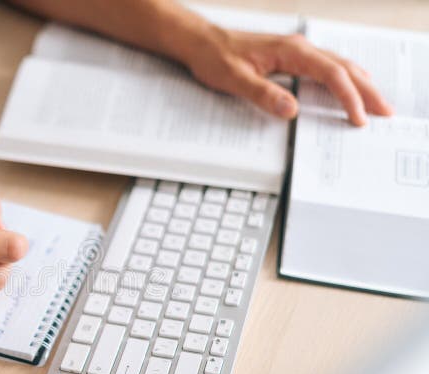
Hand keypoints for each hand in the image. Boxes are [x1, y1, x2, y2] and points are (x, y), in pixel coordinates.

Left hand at [184, 26, 392, 125]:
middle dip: (367, 90)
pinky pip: (325, 66)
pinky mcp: (289, 57)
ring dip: (359, 83)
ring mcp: (295, 51)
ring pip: (338, 65)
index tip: (357, 117)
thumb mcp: (235, 79)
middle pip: (343, 67)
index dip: (348, 96)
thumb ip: (263, 94)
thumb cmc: (214, 58)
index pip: (330, 74)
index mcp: (290, 51)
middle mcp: (298, 48)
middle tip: (385, 112)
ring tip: (376, 102)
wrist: (201, 42)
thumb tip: (291, 110)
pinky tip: (349, 86)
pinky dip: (343, 78)